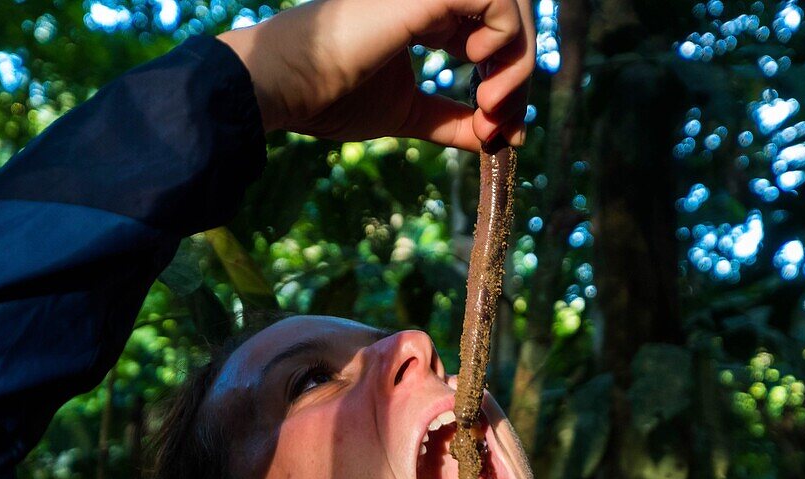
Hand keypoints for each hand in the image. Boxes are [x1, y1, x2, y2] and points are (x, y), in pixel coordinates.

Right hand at [217, 0, 534, 151]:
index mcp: (427, 15)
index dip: (510, 80)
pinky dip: (507, 40)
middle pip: (511, 17)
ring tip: (492, 104)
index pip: (493, 34)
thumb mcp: (407, 113)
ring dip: (518, 60)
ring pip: (512, 3)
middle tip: (503, 121)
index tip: (504, 130)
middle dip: (521, 72)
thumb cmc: (329, 97)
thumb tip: (494, 140)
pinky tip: (480, 73)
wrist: (284, 87)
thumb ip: (450, 121)